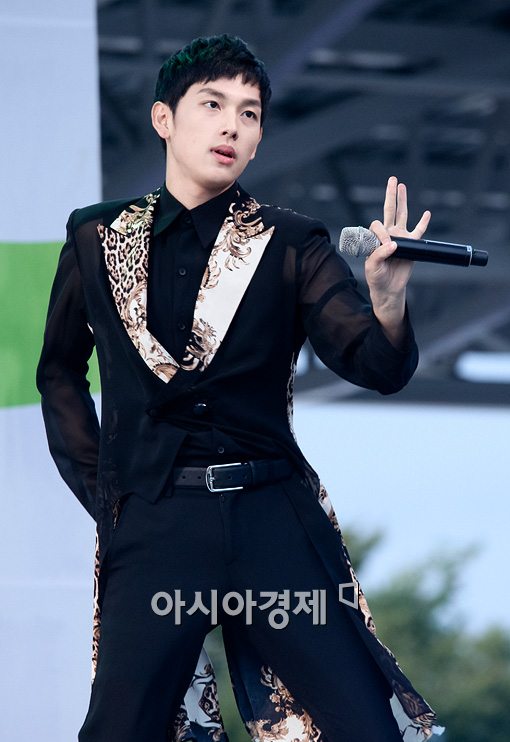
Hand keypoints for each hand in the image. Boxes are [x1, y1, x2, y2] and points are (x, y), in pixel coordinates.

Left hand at [365, 175, 430, 345]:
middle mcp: (387, 234)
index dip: (382, 234)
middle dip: (390, 195)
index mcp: (375, 238)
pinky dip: (423, 223)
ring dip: (403, 201)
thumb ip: (380, 254)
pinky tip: (426, 213)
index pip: (378, 225)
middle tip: (393, 180)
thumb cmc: (376, 278)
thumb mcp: (373, 267)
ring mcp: (400, 238)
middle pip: (389, 210)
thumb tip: (393, 244)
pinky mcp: (411, 246)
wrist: (388, 288)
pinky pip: (419, 232)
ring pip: (403, 216)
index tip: (387, 247)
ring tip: (402, 186)